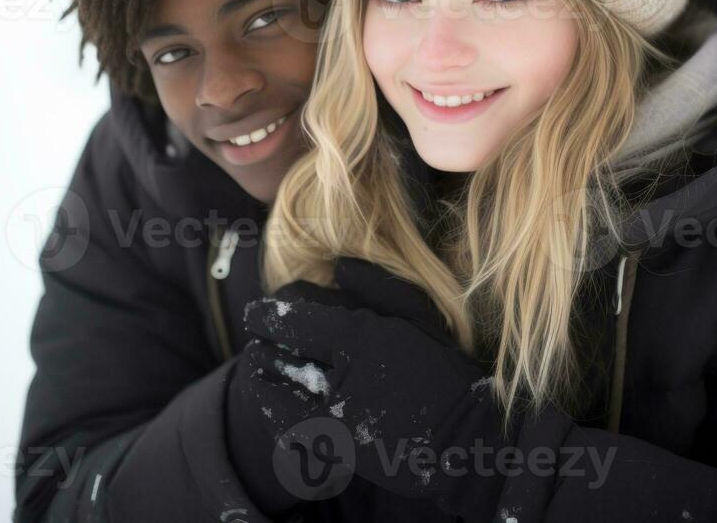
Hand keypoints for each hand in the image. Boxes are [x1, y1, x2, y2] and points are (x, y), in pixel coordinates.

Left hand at [239, 257, 523, 520]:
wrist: (461, 439)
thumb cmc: (443, 370)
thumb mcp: (419, 314)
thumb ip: (379, 285)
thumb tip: (339, 266)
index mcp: (359, 339)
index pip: (297, 321)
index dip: (268, 314)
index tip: (254, 311)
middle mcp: (340, 378)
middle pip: (281, 355)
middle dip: (263, 344)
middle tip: (255, 336)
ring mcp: (334, 419)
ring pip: (279, 393)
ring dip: (263, 376)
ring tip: (255, 365)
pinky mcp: (335, 450)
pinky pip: (289, 430)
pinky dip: (273, 413)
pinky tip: (271, 401)